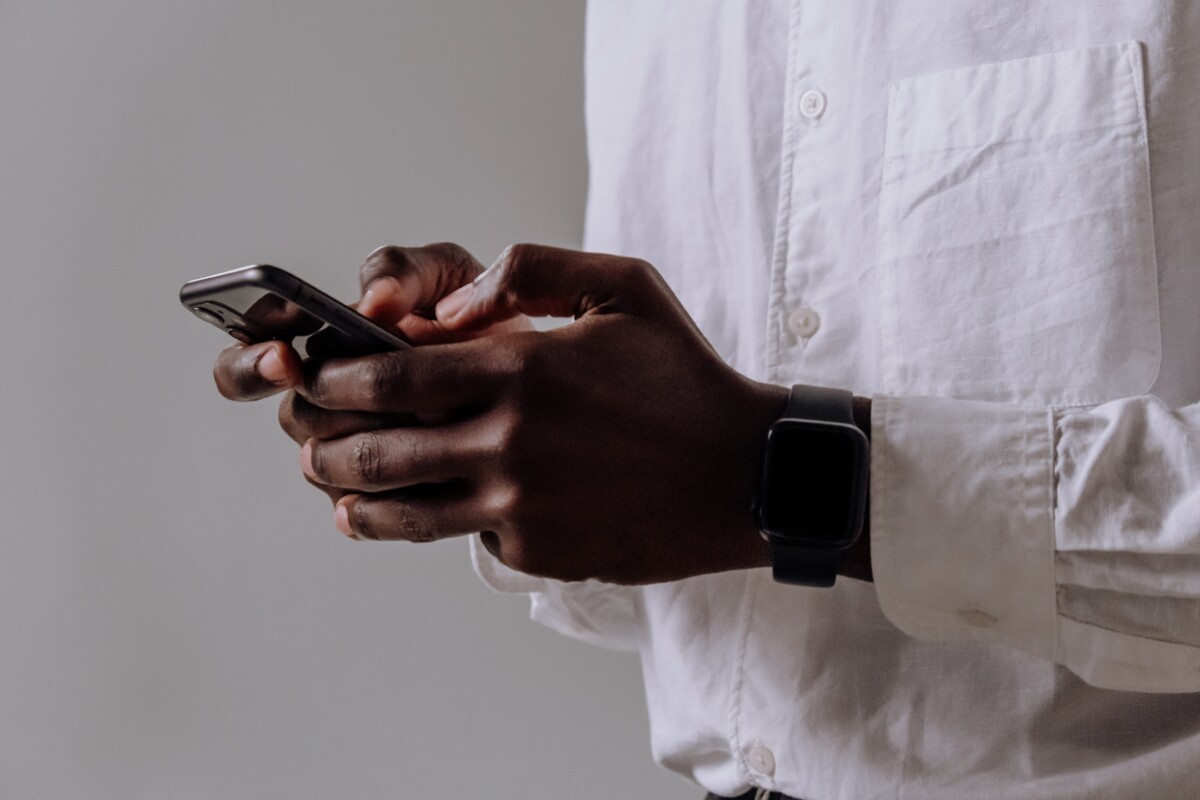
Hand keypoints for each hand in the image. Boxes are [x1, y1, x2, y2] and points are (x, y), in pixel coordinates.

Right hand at [211, 243, 531, 504]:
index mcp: (325, 339)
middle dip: (334, 407)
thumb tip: (371, 300)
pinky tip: (438, 469)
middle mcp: (326, 399)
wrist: (539, 377)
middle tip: (372, 396)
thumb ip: (403, 271)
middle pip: (296, 416)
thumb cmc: (478, 316)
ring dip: (375, 444)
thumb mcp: (446, 274)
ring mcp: (352, 453)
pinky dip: (398, 487)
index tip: (283, 357)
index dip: (253, 360)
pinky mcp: (383, 498)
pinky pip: (368, 507)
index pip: (250, 350)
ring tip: (431, 423)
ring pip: (330, 464)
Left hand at [293, 244, 787, 584]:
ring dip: (351, 497)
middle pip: (376, 449)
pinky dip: (434, 523)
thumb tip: (449, 307)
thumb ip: (530, 271)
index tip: (316, 376)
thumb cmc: (684, 377)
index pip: (388, 376)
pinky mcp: (536, 552)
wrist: (745, 475)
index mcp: (521, 368)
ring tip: (333, 488)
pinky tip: (417, 513)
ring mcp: (520, 506)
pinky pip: (461, 538)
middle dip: (323, 442)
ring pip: (400, 510)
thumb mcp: (624, 287)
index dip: (333, 377)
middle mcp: (509, 442)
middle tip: (307, 436)